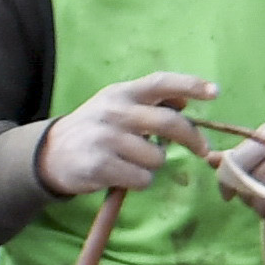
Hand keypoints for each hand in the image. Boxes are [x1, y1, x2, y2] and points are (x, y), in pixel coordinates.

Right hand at [30, 72, 218, 196]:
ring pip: (157, 157)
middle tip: (202, 150)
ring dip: (153, 165)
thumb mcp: (115, 106)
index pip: (160, 83)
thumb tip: (184, 102)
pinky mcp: (100, 167)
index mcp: (121, 93)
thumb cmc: (93, 129)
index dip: (190, 85)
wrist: (50, 154)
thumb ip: (147, 102)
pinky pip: (142, 178)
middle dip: (192, 138)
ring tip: (133, 163)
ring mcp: (106, 139)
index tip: (214, 93)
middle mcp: (114, 112)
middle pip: (168, 123)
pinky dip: (139, 181)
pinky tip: (123, 176)